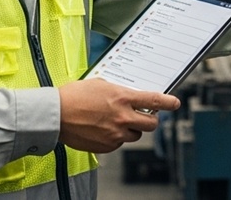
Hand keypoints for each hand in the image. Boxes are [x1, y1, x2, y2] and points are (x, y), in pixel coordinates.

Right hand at [57, 79, 180, 152]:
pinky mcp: (107, 146)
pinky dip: (116, 137)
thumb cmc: (74, 96)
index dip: (168, 103)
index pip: (154, 101)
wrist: (56, 115)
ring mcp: (115, 134)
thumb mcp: (100, 84)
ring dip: (131, 128)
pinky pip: (119, 143)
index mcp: (122, 98)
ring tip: (117, 121)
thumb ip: (118, 91)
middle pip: (151, 123)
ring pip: (135, 135)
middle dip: (151, 119)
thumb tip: (128, 95)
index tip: (175, 103)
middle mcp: (122, 117)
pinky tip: (103, 129)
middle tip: (145, 115)